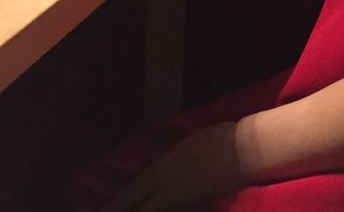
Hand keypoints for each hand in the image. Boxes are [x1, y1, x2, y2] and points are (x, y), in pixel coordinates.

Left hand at [101, 122, 242, 210]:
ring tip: (133, 207)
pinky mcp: (196, 206)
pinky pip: (172, 209)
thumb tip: (153, 161)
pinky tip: (163, 204)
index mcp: (161, 172)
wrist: (243, 153)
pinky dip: (162, 207)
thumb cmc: (214, 139)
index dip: (113, 205)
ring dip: (143, 208)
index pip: (130, 195)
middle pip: (138, 210)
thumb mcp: (185, 144)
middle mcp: (166, 192)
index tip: (99, 210)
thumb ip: (167, 155)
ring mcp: (181, 203)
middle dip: (122, 210)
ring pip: (155, 211)